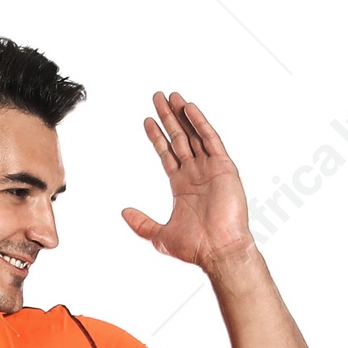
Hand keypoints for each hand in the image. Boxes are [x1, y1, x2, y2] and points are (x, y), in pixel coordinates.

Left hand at [122, 91, 254, 271]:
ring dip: (183, 115)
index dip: (157, 137)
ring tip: (172, 96)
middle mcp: (196, 173)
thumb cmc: (194, 247)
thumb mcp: (159, 235)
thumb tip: (123, 213)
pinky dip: (200, 123)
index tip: (147, 120)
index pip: (167, 154)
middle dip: (168, 118)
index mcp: (182, 185)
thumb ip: (141, 223)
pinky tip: (189, 108)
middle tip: (158, 97)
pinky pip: (211, 140)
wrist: (218, 251)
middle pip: (180, 138)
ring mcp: (210, 168)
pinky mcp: (224, 167)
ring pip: (194, 134)